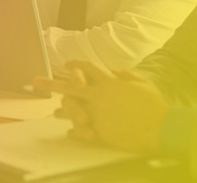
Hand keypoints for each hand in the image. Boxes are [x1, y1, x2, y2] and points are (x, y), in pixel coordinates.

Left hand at [35, 60, 168, 152]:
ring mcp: (98, 114)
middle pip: (69, 87)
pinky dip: (75, 131)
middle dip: (50, 83)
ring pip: (72, 110)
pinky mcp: (101, 130)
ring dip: (63, 111)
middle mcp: (99, 96)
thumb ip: (124, 76)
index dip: (76, 65)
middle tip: (35, 82)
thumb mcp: (141, 83)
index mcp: (108, 83)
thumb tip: (114, 72)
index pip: (88, 69)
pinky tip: (69, 132)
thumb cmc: (154, 104)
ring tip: (55, 113)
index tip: (67, 65)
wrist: (161, 126)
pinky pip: (81, 130)